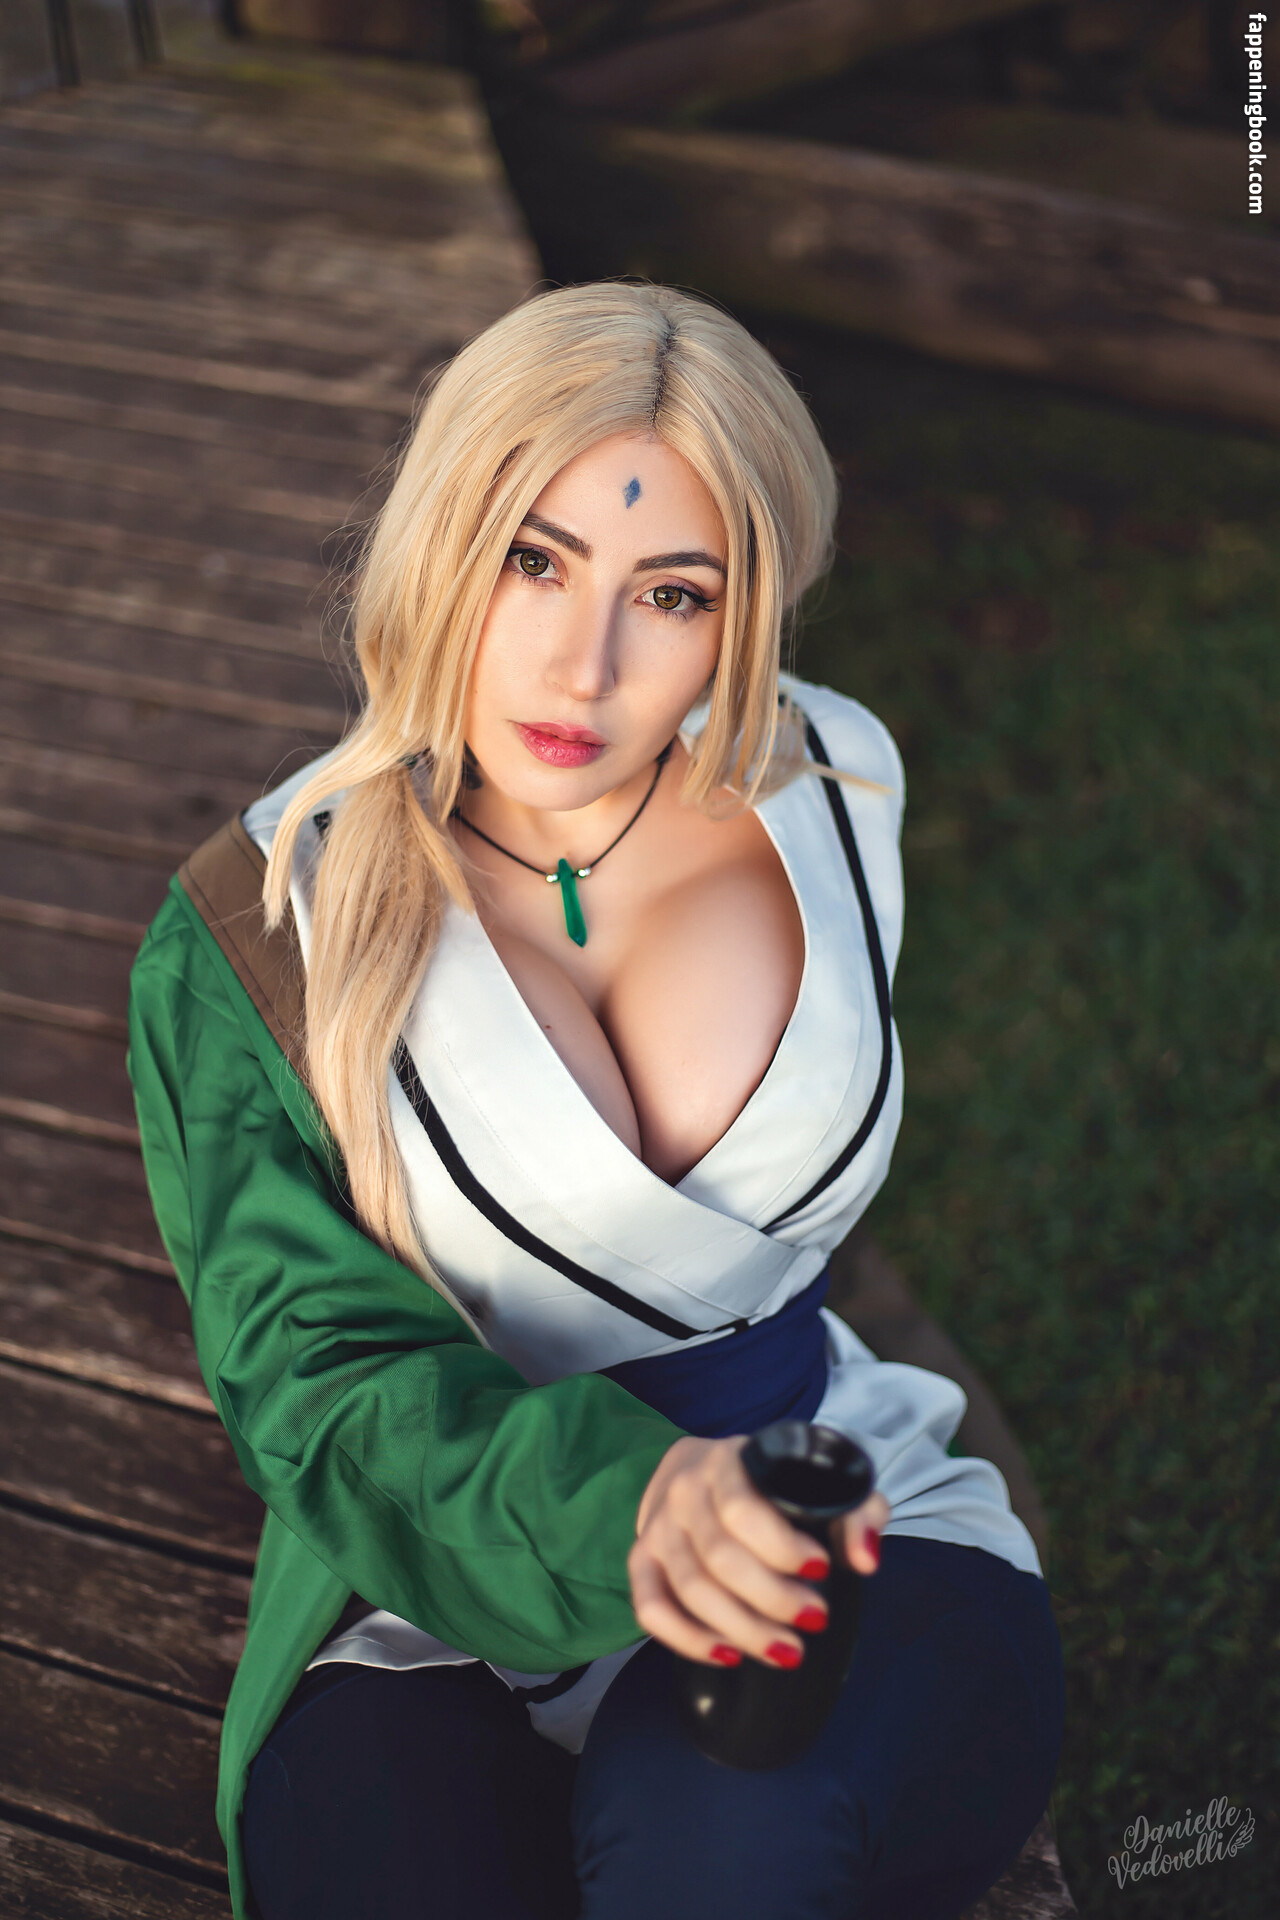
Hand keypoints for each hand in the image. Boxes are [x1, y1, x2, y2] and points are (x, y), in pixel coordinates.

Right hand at [629, 1434, 890, 1667]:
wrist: (703, 1465)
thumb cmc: (771, 1479)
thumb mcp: (822, 1478)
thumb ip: (856, 1512)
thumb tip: (865, 1561)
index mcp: (728, 1461)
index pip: (743, 1509)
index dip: (781, 1547)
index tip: (821, 1570)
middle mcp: (684, 1490)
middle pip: (720, 1558)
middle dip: (772, 1600)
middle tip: (815, 1620)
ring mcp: (658, 1526)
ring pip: (690, 1588)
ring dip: (741, 1628)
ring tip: (788, 1651)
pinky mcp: (642, 1558)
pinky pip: (650, 1606)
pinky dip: (685, 1638)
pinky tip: (728, 1655)